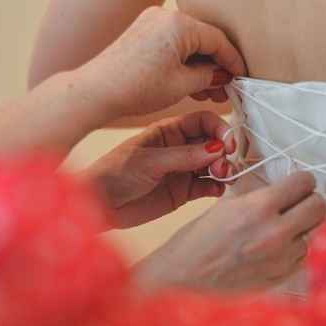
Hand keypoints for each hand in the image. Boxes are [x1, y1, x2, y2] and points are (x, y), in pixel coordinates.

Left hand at [82, 7, 247, 118]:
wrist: (97, 91)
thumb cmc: (136, 87)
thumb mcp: (181, 85)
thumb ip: (207, 77)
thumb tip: (220, 76)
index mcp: (179, 23)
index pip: (217, 40)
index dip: (232, 61)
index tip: (241, 77)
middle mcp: (165, 16)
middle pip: (202, 40)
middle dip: (215, 66)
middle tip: (224, 90)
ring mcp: (151, 22)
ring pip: (187, 43)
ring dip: (199, 67)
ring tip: (207, 93)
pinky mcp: (142, 33)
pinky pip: (172, 45)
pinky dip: (183, 62)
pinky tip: (189, 83)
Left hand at [82, 111, 235, 228]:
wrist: (99, 205)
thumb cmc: (114, 173)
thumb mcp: (149, 161)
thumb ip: (184, 156)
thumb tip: (217, 148)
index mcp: (168, 131)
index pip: (202, 121)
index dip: (218, 129)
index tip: (227, 143)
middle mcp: (178, 148)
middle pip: (212, 143)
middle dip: (223, 152)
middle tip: (222, 165)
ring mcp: (181, 170)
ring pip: (213, 166)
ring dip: (223, 170)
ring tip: (221, 177)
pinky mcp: (182, 192)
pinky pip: (206, 186)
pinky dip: (215, 187)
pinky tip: (216, 190)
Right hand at [134, 172, 325, 291]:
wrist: (183, 280)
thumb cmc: (196, 244)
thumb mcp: (225, 208)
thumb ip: (258, 199)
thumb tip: (282, 192)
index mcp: (259, 207)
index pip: (304, 182)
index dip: (301, 182)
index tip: (297, 186)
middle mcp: (275, 232)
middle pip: (318, 206)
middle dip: (308, 202)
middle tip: (296, 205)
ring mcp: (281, 258)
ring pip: (314, 232)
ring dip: (302, 229)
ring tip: (282, 230)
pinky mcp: (281, 277)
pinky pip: (303, 256)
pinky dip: (295, 250)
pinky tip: (276, 249)